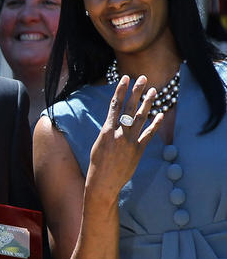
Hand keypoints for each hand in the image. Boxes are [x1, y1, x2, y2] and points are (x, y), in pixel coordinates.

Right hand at [85, 75, 162, 204]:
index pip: (114, 105)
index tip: (125, 78)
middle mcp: (119, 133)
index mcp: (107, 130)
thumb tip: (116, 122)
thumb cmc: (97, 162)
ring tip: (154, 91)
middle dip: (136, 91)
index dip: (120, 91)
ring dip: (148, 103)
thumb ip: (109, 131)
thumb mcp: (99, 143)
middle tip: (143, 78)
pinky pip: (149, 134)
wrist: (103, 180)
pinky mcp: (138, 150)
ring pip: (141, 118)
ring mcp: (130, 141)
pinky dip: (155, 124)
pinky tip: (160, 114)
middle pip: (129, 108)